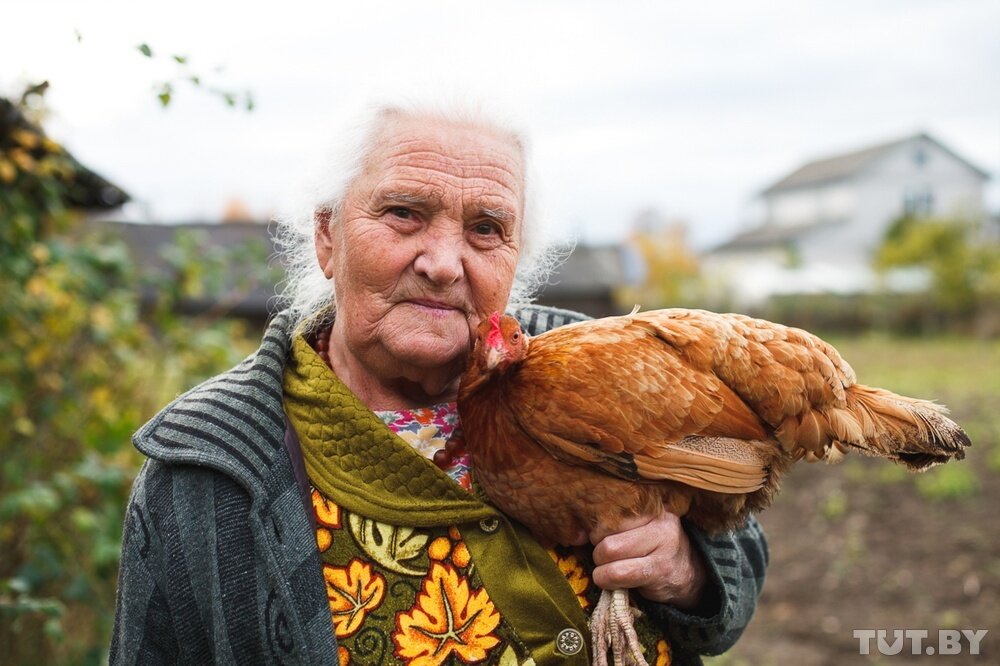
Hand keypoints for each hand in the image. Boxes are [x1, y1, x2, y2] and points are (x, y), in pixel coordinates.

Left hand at [589, 512, 707, 609]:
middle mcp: (659, 520)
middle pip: (605, 529)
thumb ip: (612, 524)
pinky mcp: (660, 570)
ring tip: (608, 569)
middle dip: (597, 548)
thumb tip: (576, 531)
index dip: (596, 528)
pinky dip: (607, 580)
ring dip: (600, 566)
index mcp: (650, 505)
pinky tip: (611, 581)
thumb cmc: (651, 547)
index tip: (598, 538)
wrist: (686, 573)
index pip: (609, 509)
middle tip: (604, 557)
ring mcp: (663, 544)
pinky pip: (620, 574)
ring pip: (609, 550)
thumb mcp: (638, 527)